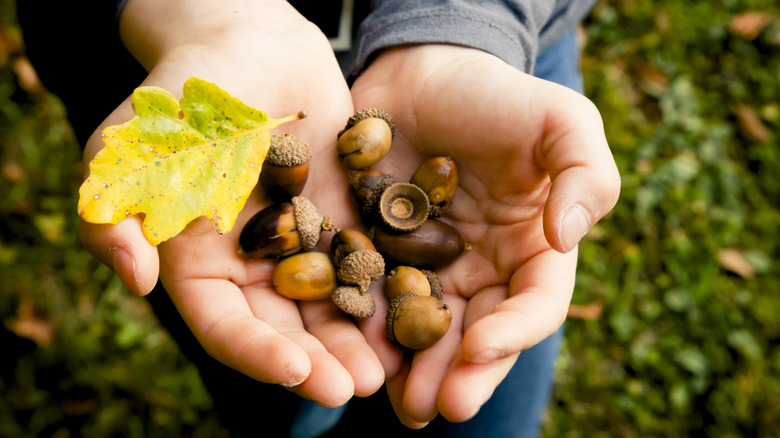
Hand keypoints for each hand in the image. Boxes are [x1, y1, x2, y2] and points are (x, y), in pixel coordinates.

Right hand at [78, 0, 382, 405]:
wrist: (251, 43)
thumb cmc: (184, 91)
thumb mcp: (131, 145)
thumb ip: (114, 210)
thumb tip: (137, 279)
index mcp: (197, 261)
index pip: (224, 324)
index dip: (256, 353)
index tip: (295, 372)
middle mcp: (251, 263)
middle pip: (282, 328)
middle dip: (316, 362)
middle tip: (354, 389)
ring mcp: (301, 243)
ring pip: (328, 306)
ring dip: (354, 340)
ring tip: (387, 371)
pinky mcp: (341, 218)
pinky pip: (364, 261)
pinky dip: (384, 291)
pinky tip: (412, 314)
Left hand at [349, 44, 619, 425]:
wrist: (424, 73)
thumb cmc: (498, 96)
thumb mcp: (560, 120)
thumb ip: (585, 174)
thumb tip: (567, 238)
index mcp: (531, 249)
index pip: (534, 303)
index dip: (515, 331)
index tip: (482, 346)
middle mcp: (481, 269)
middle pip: (477, 332)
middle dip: (459, 373)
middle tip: (437, 407)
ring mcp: (428, 266)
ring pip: (424, 328)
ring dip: (414, 369)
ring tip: (401, 404)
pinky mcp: (379, 252)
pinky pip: (372, 295)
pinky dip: (366, 328)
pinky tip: (355, 354)